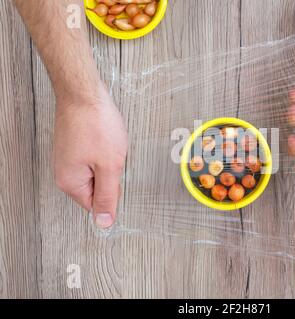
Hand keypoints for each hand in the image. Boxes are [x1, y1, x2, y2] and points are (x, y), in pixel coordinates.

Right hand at [54, 86, 127, 228]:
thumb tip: (104, 222)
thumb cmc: (95, 124)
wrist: (83, 92)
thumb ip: (107, 196)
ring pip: (96, 171)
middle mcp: (64, 173)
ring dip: (107, 161)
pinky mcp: (73, 146)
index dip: (112, 192)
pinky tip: (103, 138)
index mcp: (70, 183)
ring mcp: (67, 158)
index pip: (95, 205)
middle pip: (96, 188)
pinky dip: (102, 150)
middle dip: (110, 174)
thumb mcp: (109, 166)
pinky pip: (92, 158)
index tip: (116, 173)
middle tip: (111, 155)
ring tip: (106, 143)